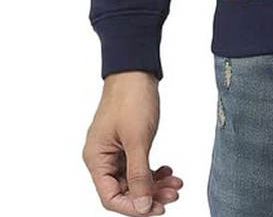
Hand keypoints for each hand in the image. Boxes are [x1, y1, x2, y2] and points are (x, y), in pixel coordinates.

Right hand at [83, 71, 183, 214]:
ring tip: (175, 183)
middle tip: (173, 194)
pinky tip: (168, 170)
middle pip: (124, 190)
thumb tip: (141, 205)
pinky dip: (153, 170)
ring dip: (154, 184)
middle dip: (149, 194)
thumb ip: (139, 175)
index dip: (133, 206)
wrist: (137, 70)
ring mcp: (115, 150)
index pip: (110, 197)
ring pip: (134, 179)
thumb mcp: (137, 140)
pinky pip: (139, 165)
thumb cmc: (132, 99)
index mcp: (96, 159)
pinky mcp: (127, 142)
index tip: (156, 208)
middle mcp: (102, 158)